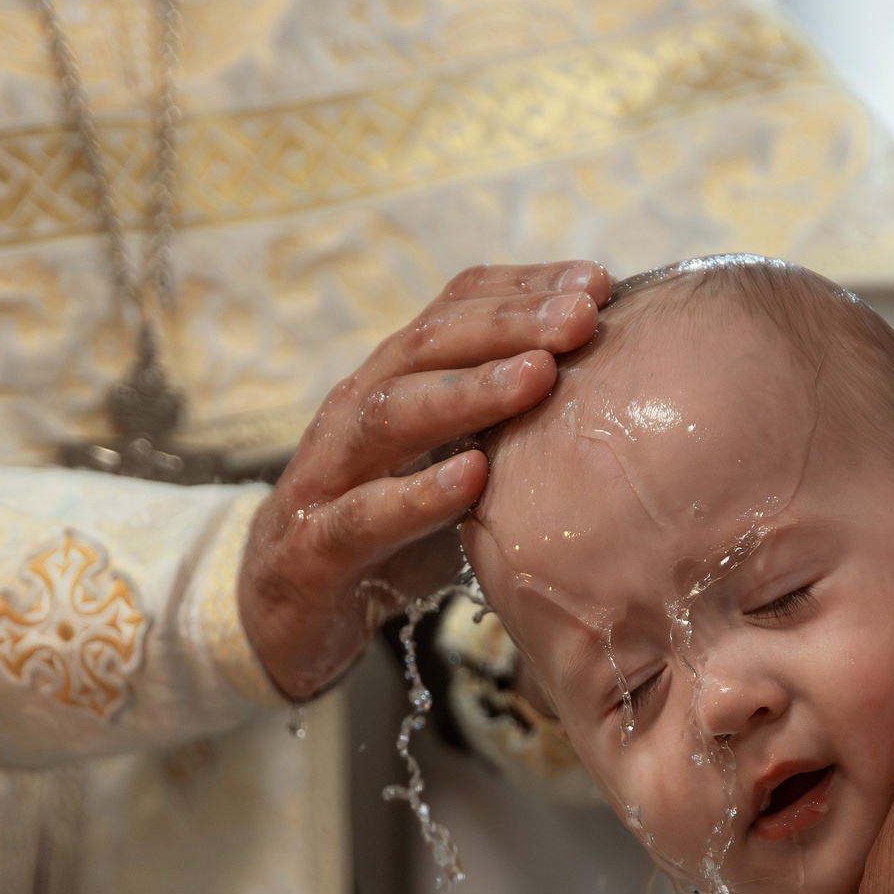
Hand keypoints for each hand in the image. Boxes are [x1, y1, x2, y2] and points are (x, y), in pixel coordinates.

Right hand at [239, 261, 607, 698]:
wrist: (285, 611)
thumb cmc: (388, 529)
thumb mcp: (451, 463)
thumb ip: (505, 424)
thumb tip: (609, 389)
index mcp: (395, 382)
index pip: (455, 311)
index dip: (523, 290)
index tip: (598, 283)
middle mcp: (358, 410)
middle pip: (430, 345)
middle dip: (510, 323)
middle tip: (582, 315)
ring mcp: (330, 476)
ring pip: (392, 413)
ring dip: (469, 390)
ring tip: (538, 375)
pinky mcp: (313, 547)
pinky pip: (364, 514)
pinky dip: (418, 494)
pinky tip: (472, 478)